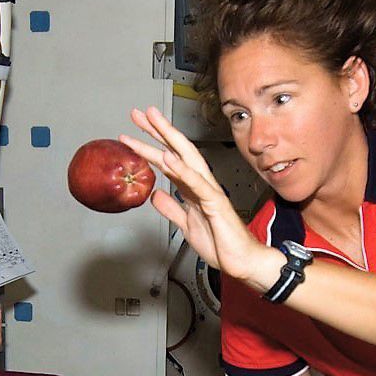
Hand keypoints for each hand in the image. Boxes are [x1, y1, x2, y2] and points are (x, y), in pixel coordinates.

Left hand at [119, 106, 277, 288]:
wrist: (242, 261)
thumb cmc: (221, 243)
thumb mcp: (186, 224)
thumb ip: (171, 208)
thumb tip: (156, 196)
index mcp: (193, 189)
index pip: (170, 160)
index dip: (152, 145)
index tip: (134, 132)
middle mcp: (201, 184)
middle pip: (177, 150)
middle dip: (158, 131)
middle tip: (138, 114)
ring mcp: (208, 191)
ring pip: (186, 159)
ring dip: (167, 139)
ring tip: (152, 122)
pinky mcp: (215, 203)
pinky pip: (197, 183)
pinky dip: (182, 169)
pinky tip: (168, 157)